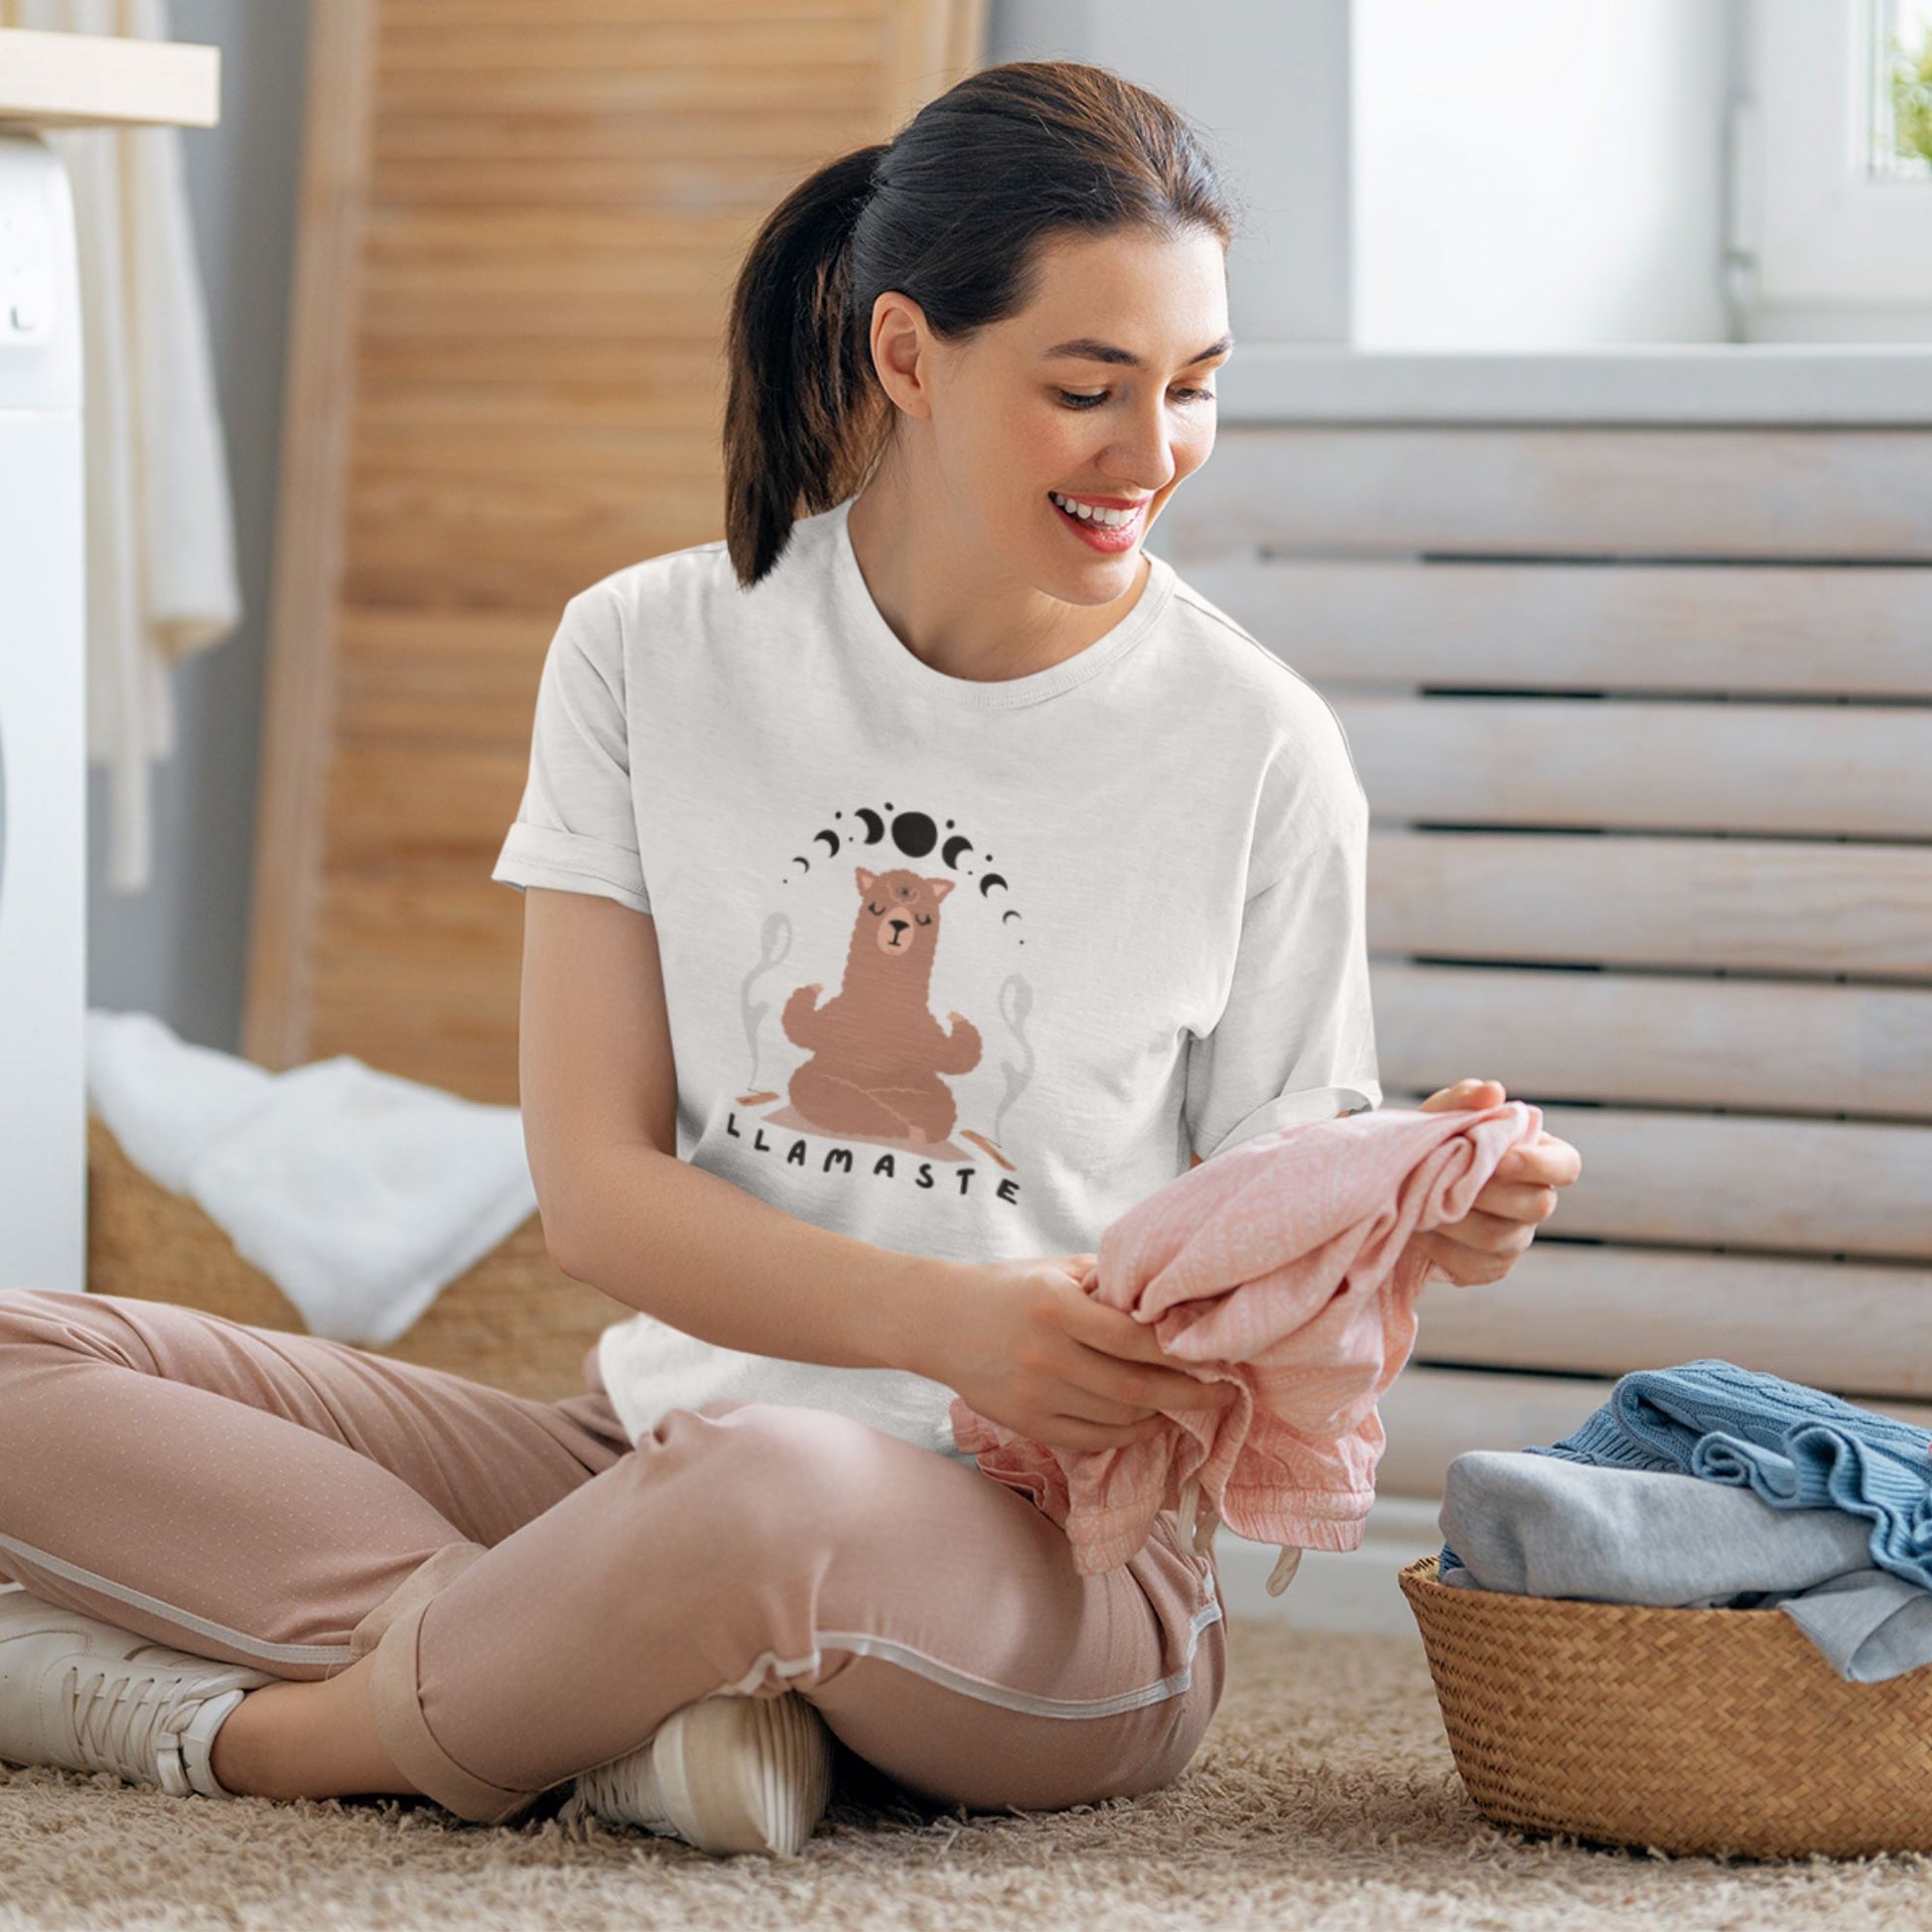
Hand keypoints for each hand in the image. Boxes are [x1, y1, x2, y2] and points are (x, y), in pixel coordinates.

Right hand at [921, 1252, 1235, 1454]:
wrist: (937, 1321)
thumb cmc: (1004, 1288)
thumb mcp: (1054, 1270)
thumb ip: (1106, 1281)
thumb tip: (1166, 1296)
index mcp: (1057, 1307)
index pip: (1134, 1338)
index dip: (1181, 1351)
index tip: (1216, 1354)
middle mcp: (1046, 1354)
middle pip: (1134, 1387)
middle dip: (1187, 1393)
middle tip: (1223, 1392)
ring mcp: (1035, 1394)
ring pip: (1117, 1418)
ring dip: (1160, 1415)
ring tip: (1188, 1405)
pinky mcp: (1026, 1423)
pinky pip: (1091, 1438)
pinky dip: (1126, 1434)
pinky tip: (1146, 1421)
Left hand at [1407, 1078, 1581, 1286]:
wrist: (1396, 1184)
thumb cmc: (1432, 1142)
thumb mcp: (1440, 1114)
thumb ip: (1465, 1098)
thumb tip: (1493, 1091)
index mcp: (1536, 1157)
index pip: (1566, 1165)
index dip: (1542, 1165)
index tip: (1504, 1158)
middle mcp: (1534, 1201)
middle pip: (1538, 1206)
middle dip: (1489, 1193)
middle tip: (1448, 1180)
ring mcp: (1514, 1239)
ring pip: (1500, 1238)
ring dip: (1457, 1220)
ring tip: (1423, 1202)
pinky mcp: (1488, 1267)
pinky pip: (1474, 1265)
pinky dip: (1441, 1247)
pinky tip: (1419, 1230)